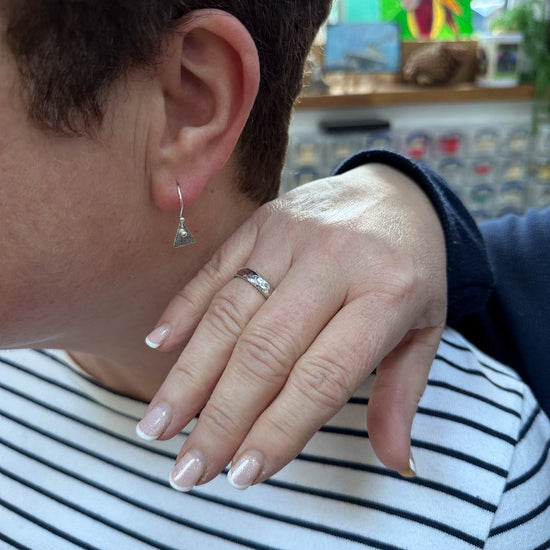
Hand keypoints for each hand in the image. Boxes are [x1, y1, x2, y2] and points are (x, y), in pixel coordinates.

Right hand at [137, 163, 446, 490]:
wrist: (396, 193)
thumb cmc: (412, 269)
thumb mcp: (425, 327)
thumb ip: (403, 393)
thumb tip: (396, 464)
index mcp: (387, 293)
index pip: (323, 377)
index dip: (280, 429)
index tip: (243, 475)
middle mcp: (334, 261)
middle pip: (265, 351)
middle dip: (221, 418)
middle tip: (187, 470)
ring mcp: (292, 236)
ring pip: (230, 313)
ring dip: (189, 375)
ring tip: (158, 426)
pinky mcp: (262, 222)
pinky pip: (216, 268)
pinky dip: (184, 309)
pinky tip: (158, 347)